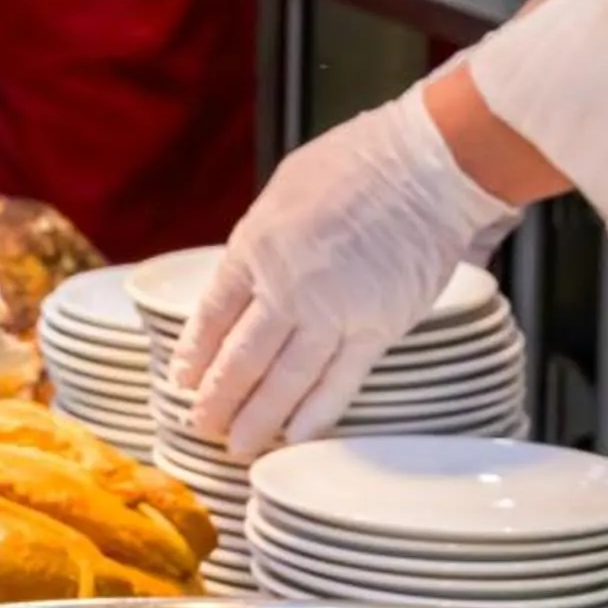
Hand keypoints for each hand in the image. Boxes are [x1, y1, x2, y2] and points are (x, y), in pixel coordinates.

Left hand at [174, 87, 519, 460]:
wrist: (424, 167)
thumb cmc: (359, 162)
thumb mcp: (284, 188)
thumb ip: (262, 238)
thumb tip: (249, 273)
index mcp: (256, 246)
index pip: (213, 315)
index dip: (195, 352)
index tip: (183, 378)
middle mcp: (287, 287)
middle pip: (241, 359)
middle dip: (218, 398)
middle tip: (204, 425)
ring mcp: (332, 312)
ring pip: (285, 382)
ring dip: (257, 419)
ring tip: (238, 445)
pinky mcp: (376, 329)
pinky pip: (339, 382)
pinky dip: (315, 414)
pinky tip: (295, 437)